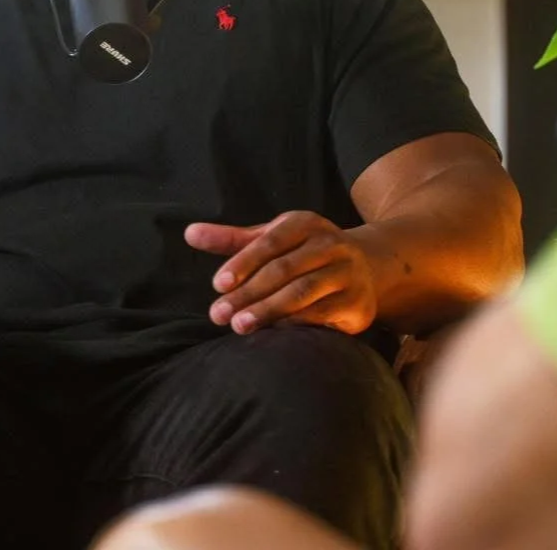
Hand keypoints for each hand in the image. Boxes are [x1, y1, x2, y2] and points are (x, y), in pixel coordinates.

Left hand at [184, 211, 377, 335]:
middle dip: (248, 292)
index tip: (217, 284)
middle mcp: (331, 244)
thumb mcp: (272, 239)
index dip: (244, 261)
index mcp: (307, 224)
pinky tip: (272, 333)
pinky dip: (294, 323)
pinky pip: (321, 314)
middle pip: (284, 269)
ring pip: (302, 293)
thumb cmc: (304, 253)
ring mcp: (347, 274)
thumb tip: (189, 233)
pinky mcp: (357, 304)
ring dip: (268, 310)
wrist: (368, 268)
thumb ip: (232, 240)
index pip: (272, 241)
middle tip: (218, 314)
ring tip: (239, 326)